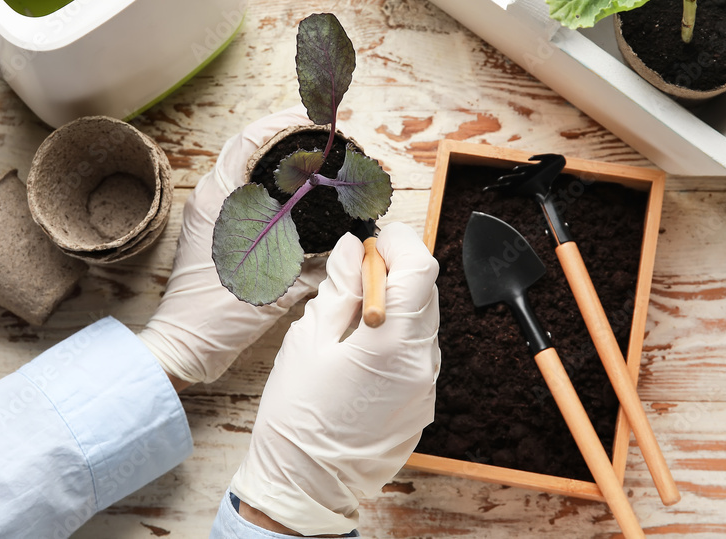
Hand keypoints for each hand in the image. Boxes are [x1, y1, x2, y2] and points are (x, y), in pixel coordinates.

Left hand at [139, 108, 325, 387]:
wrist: (184, 347)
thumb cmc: (219, 317)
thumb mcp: (273, 287)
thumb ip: (314, 261)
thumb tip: (352, 241)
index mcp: (218, 200)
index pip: (249, 141)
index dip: (284, 124)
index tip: (316, 120)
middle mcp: (211, 199)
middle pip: (251, 150)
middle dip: (289, 141)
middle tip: (326, 142)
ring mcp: (210, 215)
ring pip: (249, 172)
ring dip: (281, 164)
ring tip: (318, 163)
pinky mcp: (215, 233)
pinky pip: (248, 197)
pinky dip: (274, 190)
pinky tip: (301, 200)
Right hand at [230, 222, 439, 535]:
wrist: (306, 486)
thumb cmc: (298, 417)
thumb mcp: (309, 340)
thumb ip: (339, 288)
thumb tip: (352, 249)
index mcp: (393, 343)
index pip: (420, 267)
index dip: (398, 243)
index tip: (372, 240)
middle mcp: (422, 363)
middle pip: (426, 291)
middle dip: (395, 269)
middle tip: (355, 272)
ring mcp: (427, 386)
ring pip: (424, 320)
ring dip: (396, 303)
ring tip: (353, 316)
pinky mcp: (423, 402)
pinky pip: (419, 351)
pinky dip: (397, 335)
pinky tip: (363, 347)